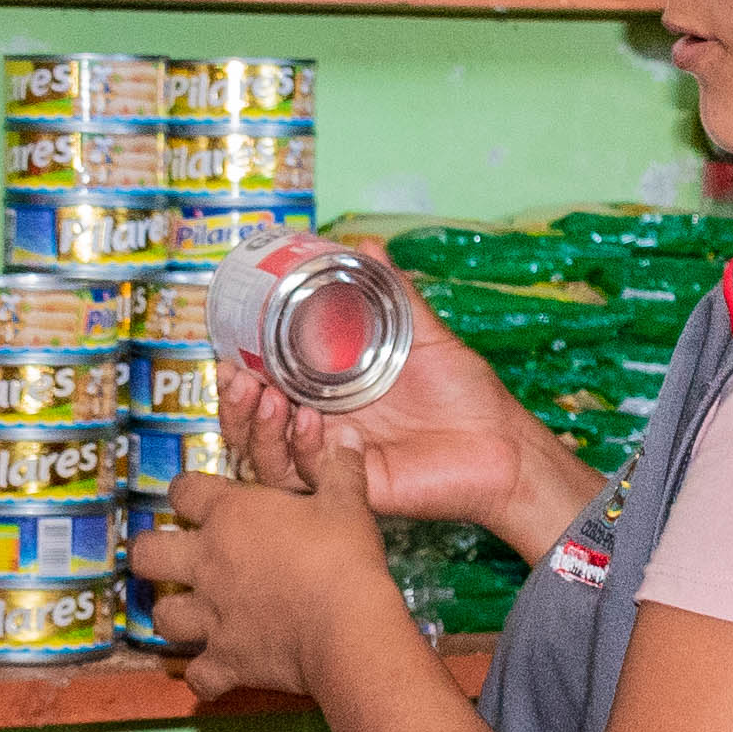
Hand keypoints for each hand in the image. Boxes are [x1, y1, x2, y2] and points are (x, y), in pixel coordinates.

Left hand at [129, 460, 408, 704]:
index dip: (187, 492)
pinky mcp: (226, 661)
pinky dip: (206, 676)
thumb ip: (341, 468)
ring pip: (163, 618)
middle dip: (153, 553)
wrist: (347, 627)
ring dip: (174, 616)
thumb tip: (348, 435)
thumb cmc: (344, 557)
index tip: (197, 498)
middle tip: (174, 557)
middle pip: (148, 553)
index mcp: (231, 516)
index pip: (184, 490)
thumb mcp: (348, 503)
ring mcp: (211, 616)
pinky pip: (199, 677)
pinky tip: (217, 671)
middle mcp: (208, 563)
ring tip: (192, 615)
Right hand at [218, 298, 593, 557]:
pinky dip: (299, 450)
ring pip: (268, 455)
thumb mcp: (424, 335)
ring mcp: (334, 460)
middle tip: (237, 377)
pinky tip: (309, 423)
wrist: (503, 445)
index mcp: (329, 394)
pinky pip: (308, 478)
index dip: (241, 375)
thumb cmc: (467, 394)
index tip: (229, 350)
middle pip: (255, 425)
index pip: (267, 388)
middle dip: (236, 404)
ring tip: (266, 397)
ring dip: (256, 428)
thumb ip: (393, 295)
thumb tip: (368, 243)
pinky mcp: (351, 487)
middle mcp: (324, 429)